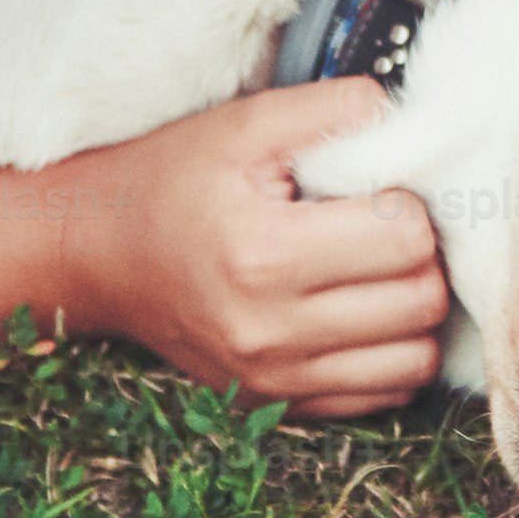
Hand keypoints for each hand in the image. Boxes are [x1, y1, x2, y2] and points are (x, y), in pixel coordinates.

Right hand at [48, 79, 449, 421]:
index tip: (377, 190)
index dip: (409, 204)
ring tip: (375, 271)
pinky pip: (384, 395)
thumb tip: (408, 120)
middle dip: (421, 256)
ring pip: (415, 358)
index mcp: (263, 255)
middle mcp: (269, 332)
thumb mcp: (243, 124)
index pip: (407, 239)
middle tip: (384, 227)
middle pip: (420, 302)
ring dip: (413, 311)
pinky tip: (359, 312)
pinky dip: (390, 354)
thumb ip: (330, 110)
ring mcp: (273, 380)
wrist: (97, 255)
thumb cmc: (172, 181)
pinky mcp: (276, 406)